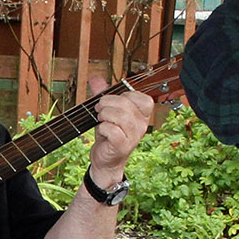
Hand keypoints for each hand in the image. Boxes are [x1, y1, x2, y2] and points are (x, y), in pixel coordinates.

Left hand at [84, 72, 156, 190]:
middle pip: (125, 103)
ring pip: (119, 115)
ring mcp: (134, 136)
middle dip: (106, 103)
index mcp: (142, 114)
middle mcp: (142, 125)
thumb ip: (103, 93)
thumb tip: (95, 78)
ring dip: (104, 115)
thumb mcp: (107, 111)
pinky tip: (102, 132)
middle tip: (99, 110)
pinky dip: (102, 128)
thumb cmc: (109, 134)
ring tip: (100, 119)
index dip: (123, 95)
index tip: (113, 103)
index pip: (142, 97)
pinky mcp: (123, 145)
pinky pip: (112, 129)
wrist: (106, 160)